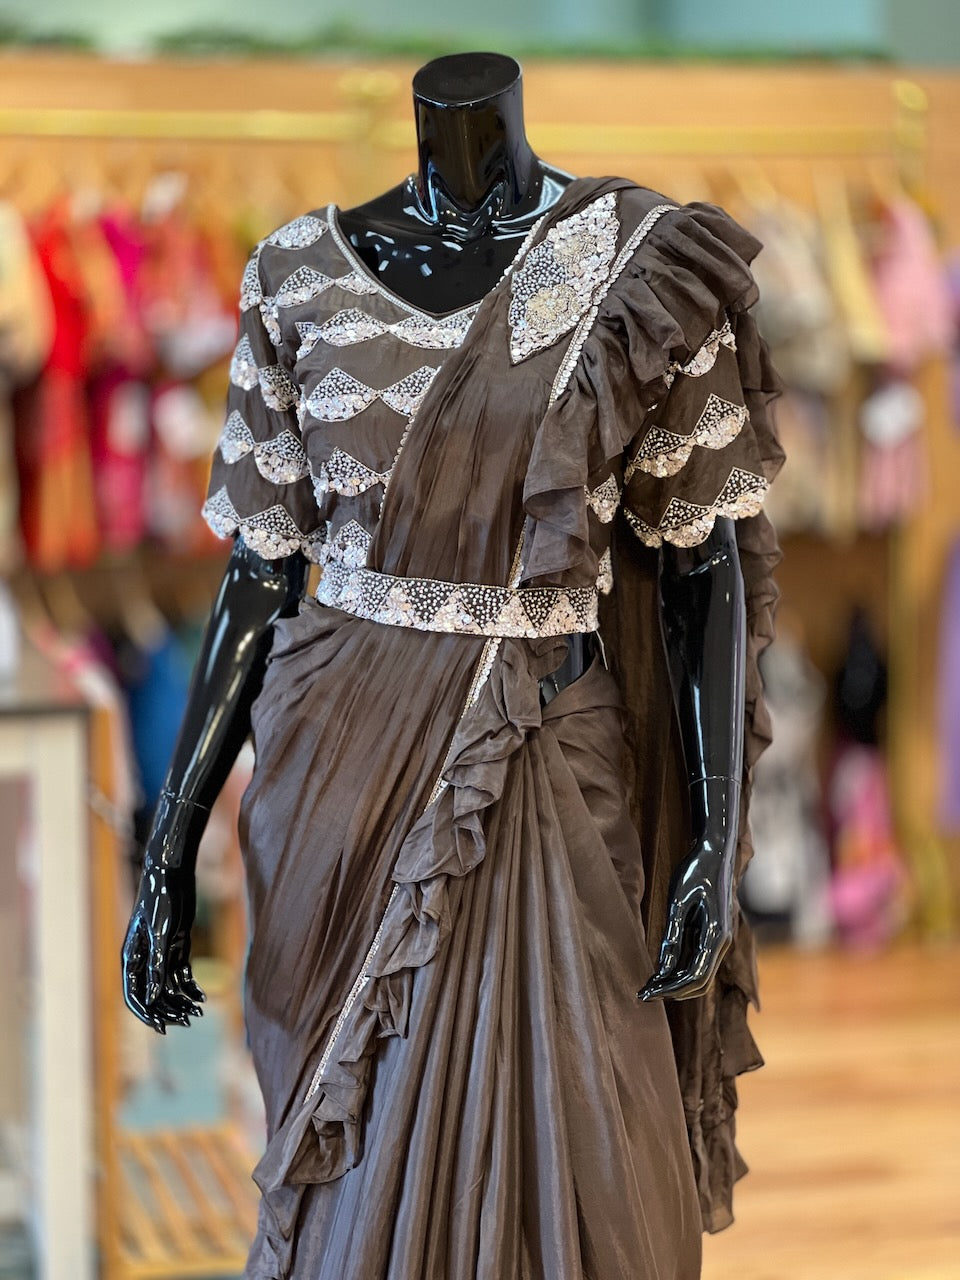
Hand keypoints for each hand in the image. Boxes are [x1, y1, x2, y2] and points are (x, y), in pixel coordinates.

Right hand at [121, 861, 204, 1033]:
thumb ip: (157, 966)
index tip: (163, 1028)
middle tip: (190, 1020)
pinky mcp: (176, 946)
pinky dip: (191, 986)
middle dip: (170, 1010)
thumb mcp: (160, 935)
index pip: (134, 996)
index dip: (147, 1014)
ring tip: (199, 1010)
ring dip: (182, 1000)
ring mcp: (160, 954)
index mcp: (132, 958)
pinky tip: (202, 996)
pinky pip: (181, 974)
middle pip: (154, 995)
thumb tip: (154, 997)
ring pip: (169, 987)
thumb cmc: (161, 901)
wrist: (172, 874)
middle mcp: (144, 959)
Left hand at [637, 839, 733, 1001]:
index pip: (695, 976)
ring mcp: (721, 938)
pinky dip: (681, 969)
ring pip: (701, 974)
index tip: (646, 993)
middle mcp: (723, 942)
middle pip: (700, 982)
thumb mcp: (678, 900)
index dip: (670, 989)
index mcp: (717, 935)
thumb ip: (673, 935)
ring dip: (676, 982)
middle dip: (673, 991)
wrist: (716, 850)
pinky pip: (699, 959)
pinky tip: (660, 968)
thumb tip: (663, 968)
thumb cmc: (695, 870)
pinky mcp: (714, 933)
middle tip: (644, 993)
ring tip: (649, 984)